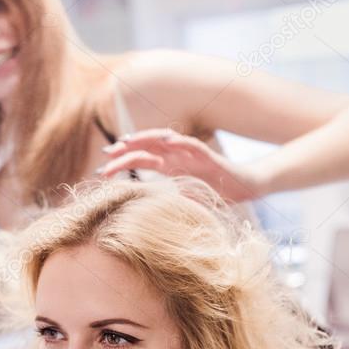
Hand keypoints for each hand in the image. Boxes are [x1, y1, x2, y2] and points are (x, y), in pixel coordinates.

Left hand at [97, 128, 265, 201]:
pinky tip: (164, 141)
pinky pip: (192, 145)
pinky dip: (179, 141)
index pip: (141, 160)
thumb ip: (166, 201)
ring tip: (127, 140)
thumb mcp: (185, 200)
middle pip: (147, 147)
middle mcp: (177, 157)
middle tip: (106, 154)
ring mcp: (192, 154)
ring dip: (145, 138)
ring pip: (165, 140)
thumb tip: (144, 210)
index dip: (122, 162)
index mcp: (170, 166)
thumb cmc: (217, 193)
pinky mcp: (208, 156)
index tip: (102, 171)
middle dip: (125, 149)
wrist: (247, 187)